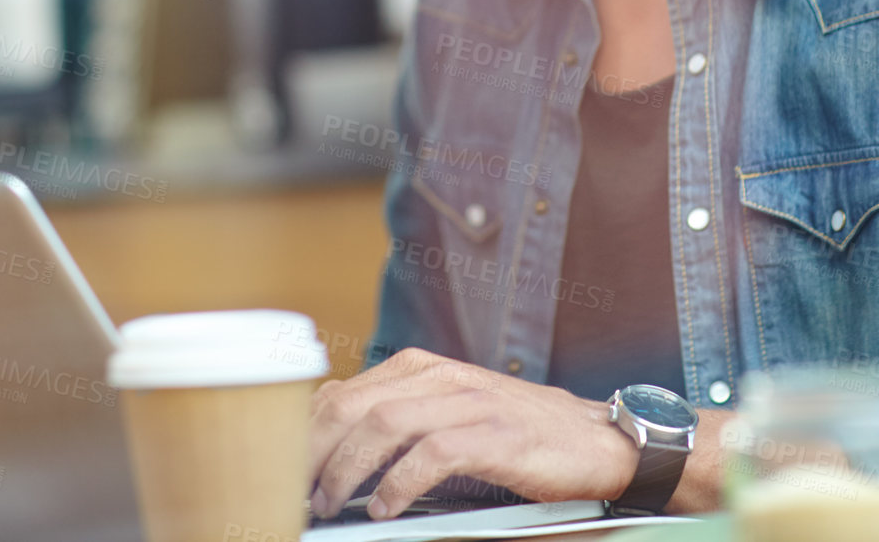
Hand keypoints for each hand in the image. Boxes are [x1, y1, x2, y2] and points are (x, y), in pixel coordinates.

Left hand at [307, 348, 638, 518]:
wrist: (597, 441)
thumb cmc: (518, 437)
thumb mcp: (450, 417)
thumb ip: (398, 420)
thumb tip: (329, 449)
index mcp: (421, 369)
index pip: (340, 394)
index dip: (302, 436)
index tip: (280, 476)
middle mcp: (440, 376)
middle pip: (351, 406)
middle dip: (312, 454)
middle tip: (296, 497)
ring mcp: (470, 401)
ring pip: (383, 425)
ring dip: (347, 471)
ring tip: (332, 506)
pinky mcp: (497, 434)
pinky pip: (432, 454)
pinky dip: (399, 484)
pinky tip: (385, 510)